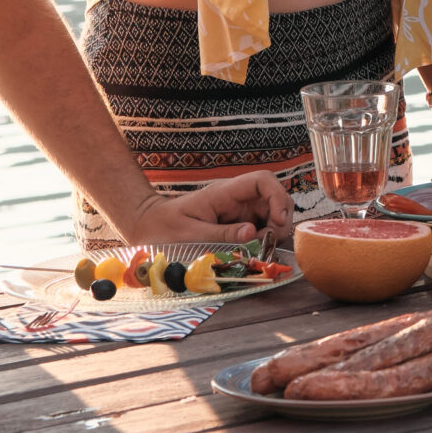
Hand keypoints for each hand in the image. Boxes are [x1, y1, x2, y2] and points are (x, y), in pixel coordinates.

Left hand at [125, 171, 294, 249]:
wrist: (151, 226)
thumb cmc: (167, 227)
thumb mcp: (192, 234)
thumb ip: (222, 234)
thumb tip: (252, 233)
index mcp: (225, 192)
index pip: (262, 180)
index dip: (278, 197)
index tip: (278, 221)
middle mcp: (237, 198)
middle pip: (274, 197)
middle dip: (280, 219)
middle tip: (269, 244)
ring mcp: (239, 210)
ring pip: (271, 213)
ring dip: (273, 232)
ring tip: (260, 251)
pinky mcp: (238, 223)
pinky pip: (261, 227)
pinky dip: (264, 239)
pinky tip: (254, 252)